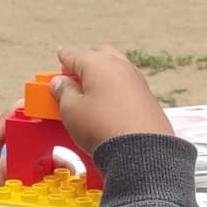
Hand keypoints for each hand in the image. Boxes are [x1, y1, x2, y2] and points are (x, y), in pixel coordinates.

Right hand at [48, 45, 173, 153]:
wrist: (139, 151)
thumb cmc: (103, 128)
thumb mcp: (71, 111)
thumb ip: (63, 92)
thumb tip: (60, 83)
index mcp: (98, 64)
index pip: (75, 56)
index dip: (64, 58)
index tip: (60, 58)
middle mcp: (120, 66)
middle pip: (99, 55)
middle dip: (85, 62)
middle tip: (73, 77)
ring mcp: (137, 80)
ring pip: (116, 68)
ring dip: (102, 75)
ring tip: (90, 92)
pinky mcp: (147, 96)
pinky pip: (127, 85)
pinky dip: (116, 88)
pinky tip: (109, 103)